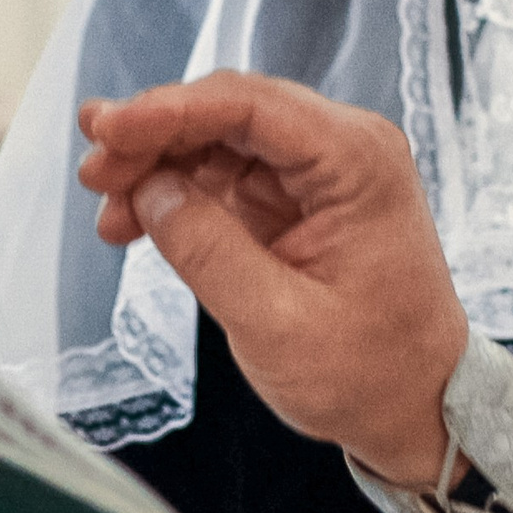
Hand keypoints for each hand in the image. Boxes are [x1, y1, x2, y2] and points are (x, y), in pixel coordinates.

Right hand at [76, 72, 469, 487]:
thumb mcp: (277, 323)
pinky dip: (175, 192)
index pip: (250, 105)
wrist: (419, 408)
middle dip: (153, 136)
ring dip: (156, 165)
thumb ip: (208, 251)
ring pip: (216, 139)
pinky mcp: (295, 201)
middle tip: (93, 174)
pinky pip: (222, 175)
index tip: (108, 130)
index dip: (168, 110)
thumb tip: (149, 191)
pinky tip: (134, 220)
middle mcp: (343, 151)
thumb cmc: (371, 373)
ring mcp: (318, 174)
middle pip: (228, 111)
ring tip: (107, 207)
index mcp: (357, 163)